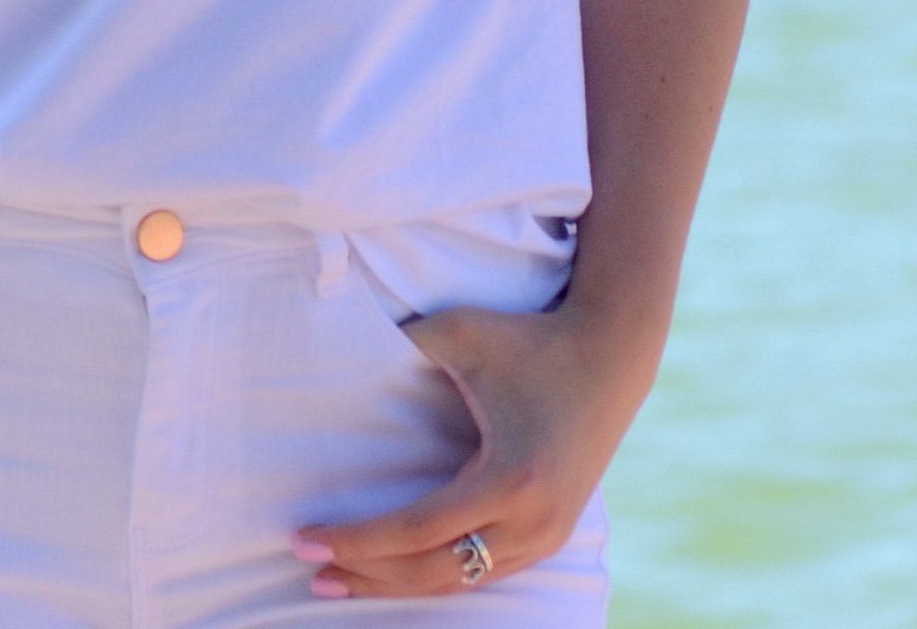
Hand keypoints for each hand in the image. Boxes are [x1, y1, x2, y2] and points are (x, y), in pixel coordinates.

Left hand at [291, 300, 661, 600]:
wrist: (612, 354)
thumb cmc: (531, 340)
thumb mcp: (463, 332)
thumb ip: (403, 341)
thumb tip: (341, 345)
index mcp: (510, 478)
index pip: (415, 529)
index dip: (355, 540)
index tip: (304, 539)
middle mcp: (533, 522)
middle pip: (431, 570)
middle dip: (365, 572)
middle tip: (311, 570)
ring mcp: (546, 537)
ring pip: (457, 580)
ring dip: (395, 583)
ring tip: (340, 579)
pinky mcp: (550, 538)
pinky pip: (482, 573)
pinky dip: (434, 577)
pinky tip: (394, 572)